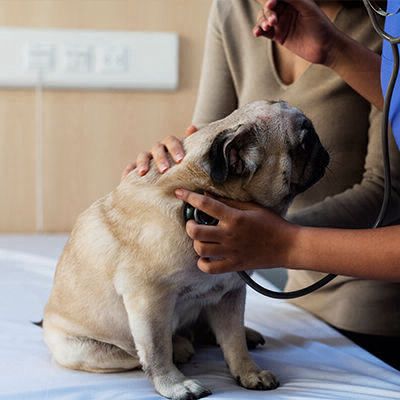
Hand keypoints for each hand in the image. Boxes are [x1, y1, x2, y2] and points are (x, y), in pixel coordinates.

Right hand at [121, 125, 197, 179]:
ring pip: (143, 156)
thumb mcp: (190, 158)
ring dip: (143, 163)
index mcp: (170, 146)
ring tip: (143, 173)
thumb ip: (192, 145)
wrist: (173, 184)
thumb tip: (192, 127)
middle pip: (157, 148)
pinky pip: (130, 167)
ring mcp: (146, 158)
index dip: (175, 149)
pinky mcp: (136, 168)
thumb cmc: (183, 169)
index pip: (171, 141)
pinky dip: (128, 171)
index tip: (180, 160)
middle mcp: (158, 149)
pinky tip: (126, 177)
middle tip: (165, 170)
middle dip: (160, 158)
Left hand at [174, 189, 298, 273]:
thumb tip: (207, 194)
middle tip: (192, 222)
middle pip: (196, 231)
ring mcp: (231, 252)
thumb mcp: (251, 207)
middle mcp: (229, 235)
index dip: (189, 197)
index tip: (179, 192)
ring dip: (195, 242)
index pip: (206, 205)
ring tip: (200, 238)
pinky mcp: (234, 265)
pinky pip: (210, 268)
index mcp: (234, 218)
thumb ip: (228, 202)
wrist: (287, 246)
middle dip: (189, 225)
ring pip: (200, 249)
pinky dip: (203, 262)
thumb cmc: (271, 223)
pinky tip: (206, 255)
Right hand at [253, 0, 340, 66]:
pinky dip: (258, 31)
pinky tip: (257, 33)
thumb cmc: (321, 26)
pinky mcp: (279, 36)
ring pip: (264, 19)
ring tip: (266, 28)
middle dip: (267, 13)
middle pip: (268, 8)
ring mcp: (281, 23)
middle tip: (273, 22)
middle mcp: (286, 10)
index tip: (271, 4)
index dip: (271, 0)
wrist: (324, 48)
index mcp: (294, 1)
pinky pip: (265, 32)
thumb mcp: (307, 9)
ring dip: (262, 22)